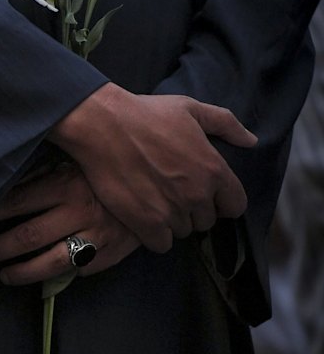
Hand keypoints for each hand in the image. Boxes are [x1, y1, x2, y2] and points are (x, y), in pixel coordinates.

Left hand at [0, 163, 139, 284]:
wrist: (163, 177)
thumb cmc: (110, 163)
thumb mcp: (75, 159)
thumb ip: (44, 174)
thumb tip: (7, 186)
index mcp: (66, 184)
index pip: (15, 204)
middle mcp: (79, 211)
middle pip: (25, 237)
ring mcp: (98, 235)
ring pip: (51, 262)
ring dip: (21, 272)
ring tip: (3, 275)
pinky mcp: (114, 251)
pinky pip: (82, 269)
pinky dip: (62, 276)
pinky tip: (46, 278)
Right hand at [49, 83, 256, 252]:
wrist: (103, 126)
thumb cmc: (146, 114)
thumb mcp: (190, 109)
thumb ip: (225, 124)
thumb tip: (250, 140)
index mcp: (214, 169)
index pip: (236, 206)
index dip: (222, 203)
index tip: (207, 196)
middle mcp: (197, 194)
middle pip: (206, 222)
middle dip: (193, 211)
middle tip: (172, 193)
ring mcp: (172, 211)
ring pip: (182, 232)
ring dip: (172, 221)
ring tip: (155, 201)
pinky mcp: (146, 223)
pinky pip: (162, 244)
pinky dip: (154, 235)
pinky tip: (144, 217)